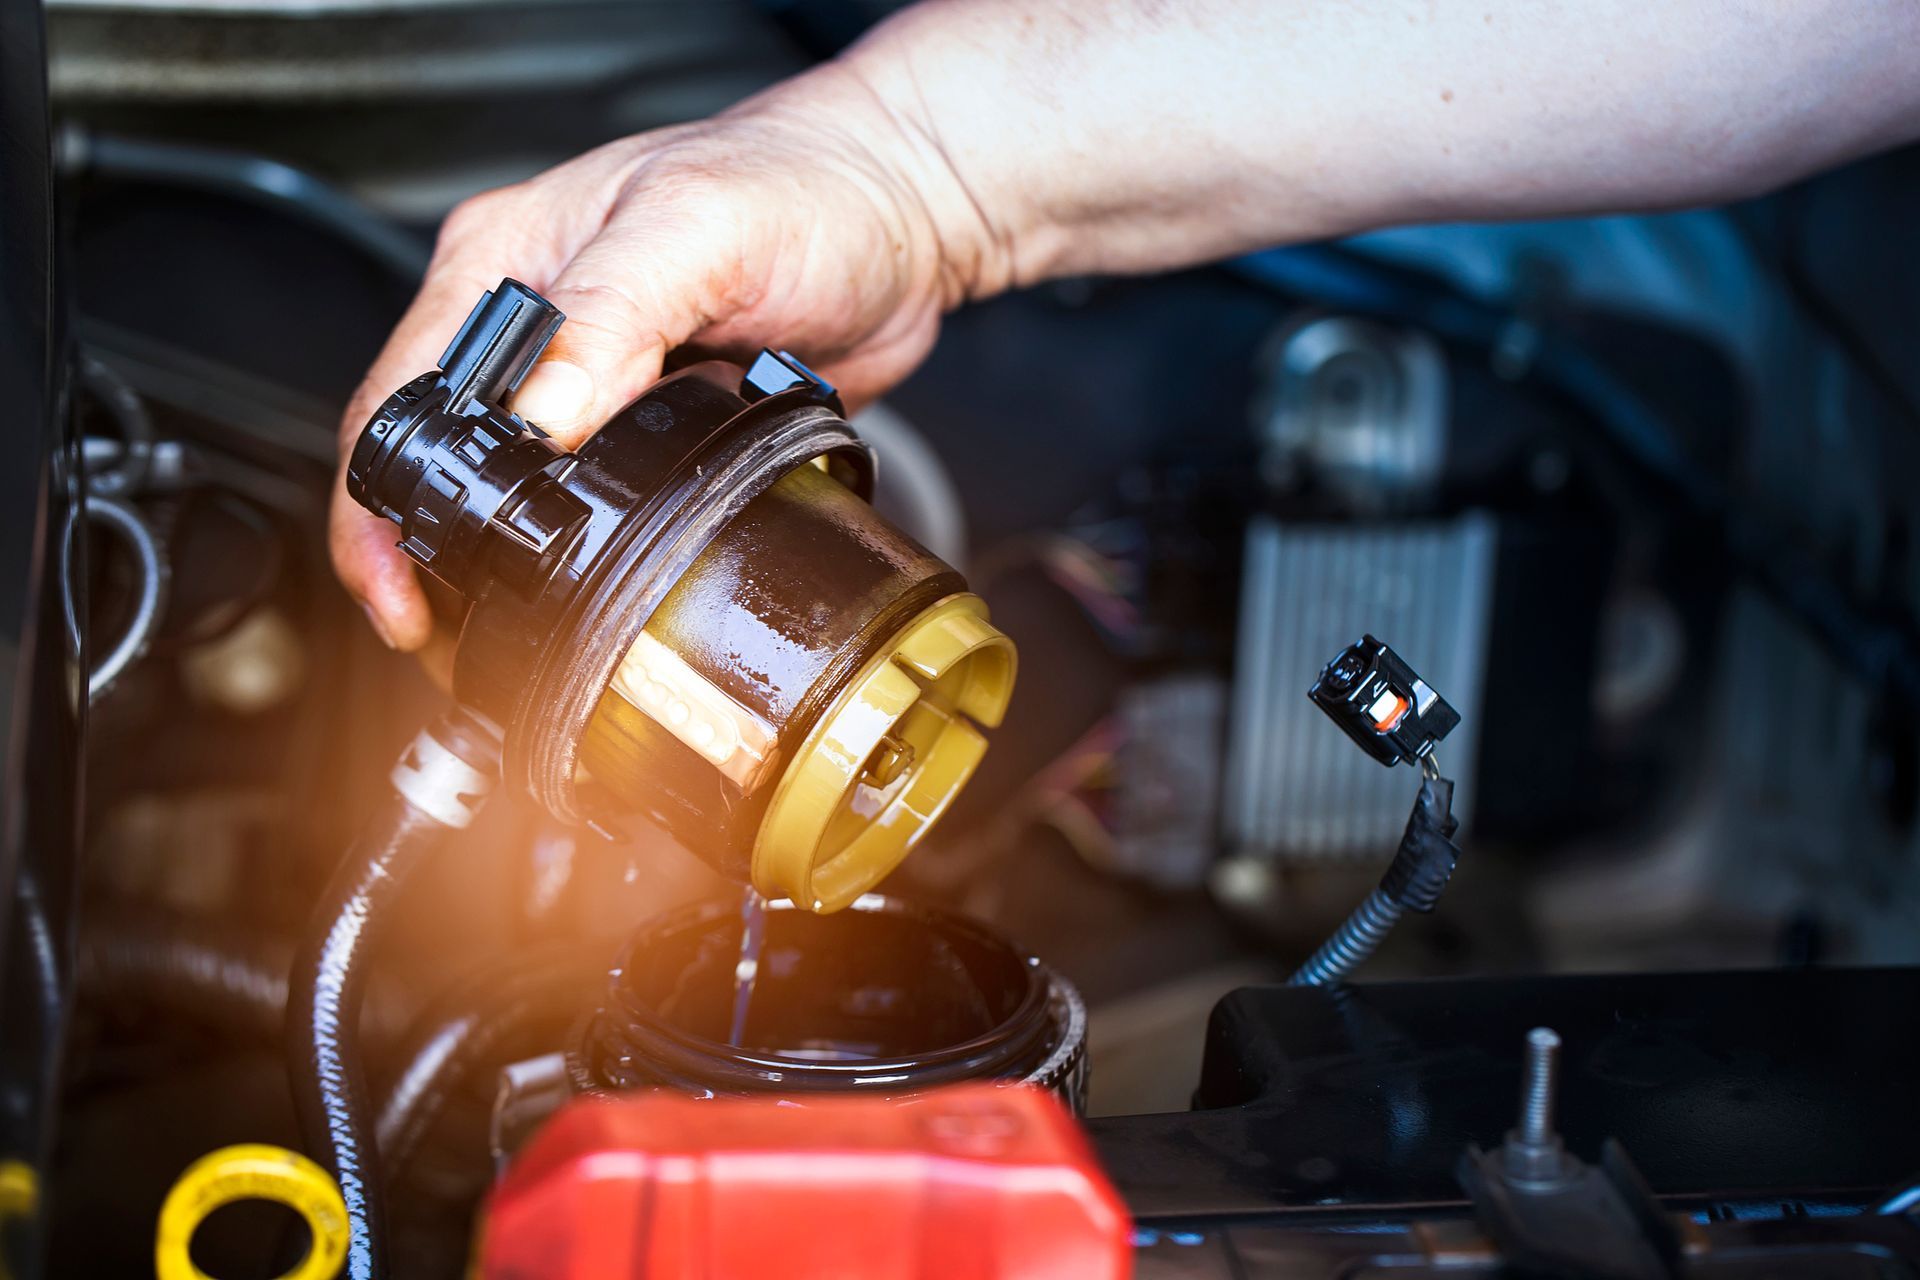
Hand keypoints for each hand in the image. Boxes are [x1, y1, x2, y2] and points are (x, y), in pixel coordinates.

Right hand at [330, 65, 999, 651]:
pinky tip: (590, 575)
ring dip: (500, 556)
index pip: (404, 391)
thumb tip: (543, 414)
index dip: (380, 500)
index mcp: (506, 260)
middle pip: (442, 452)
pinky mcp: (650, 418)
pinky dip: (586, 542)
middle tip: (435, 629)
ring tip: (495, 626)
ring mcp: (591, 376)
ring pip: (513, 486)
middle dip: (423, 548)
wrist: (897, 218)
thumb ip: (611, 315)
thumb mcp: (696, 232)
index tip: (397, 584)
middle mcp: (536, 323)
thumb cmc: (802, 186)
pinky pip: (597, 497)